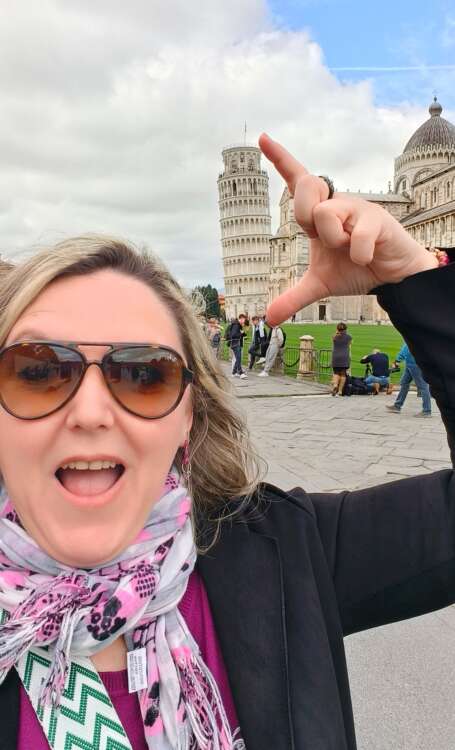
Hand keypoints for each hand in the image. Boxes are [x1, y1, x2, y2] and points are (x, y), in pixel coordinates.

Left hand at [259, 134, 437, 324]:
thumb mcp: (320, 285)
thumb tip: (269, 317)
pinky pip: (356, 237)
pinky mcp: (377, 219)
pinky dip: (358, 255)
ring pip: (326, 213)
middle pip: (305, 188)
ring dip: (334, 240)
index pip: (297, 180)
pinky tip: (366, 256)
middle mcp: (335, 204)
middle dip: (304, 214)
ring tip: (348, 248)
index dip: (281, 158)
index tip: (262, 138)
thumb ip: (294, 297)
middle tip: (321, 236)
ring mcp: (356, 208)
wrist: (392, 276)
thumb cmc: (355, 268)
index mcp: (318, 213)